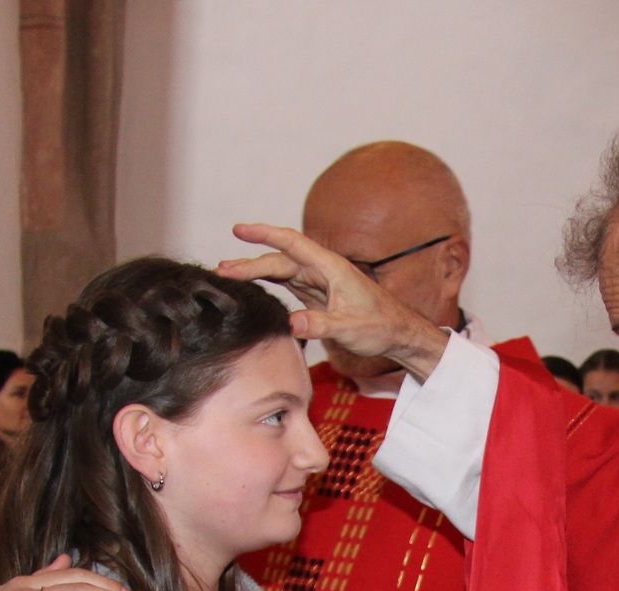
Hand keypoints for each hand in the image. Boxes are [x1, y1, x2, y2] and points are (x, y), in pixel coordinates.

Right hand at [217, 224, 450, 381]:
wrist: (397, 332)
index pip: (292, 244)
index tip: (239, 230)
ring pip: (280, 270)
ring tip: (226, 275)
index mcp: (331, 267)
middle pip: (280, 260)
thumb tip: (292, 322)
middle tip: (220, 270)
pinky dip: (267, 282)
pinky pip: (287, 283)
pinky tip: (250, 286)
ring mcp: (318, 281)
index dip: (264, 234)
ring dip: (254, 272)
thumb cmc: (380, 326)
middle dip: (249, 262)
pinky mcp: (316, 294)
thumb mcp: (351, 328)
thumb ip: (321, 324)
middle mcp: (322, 270)